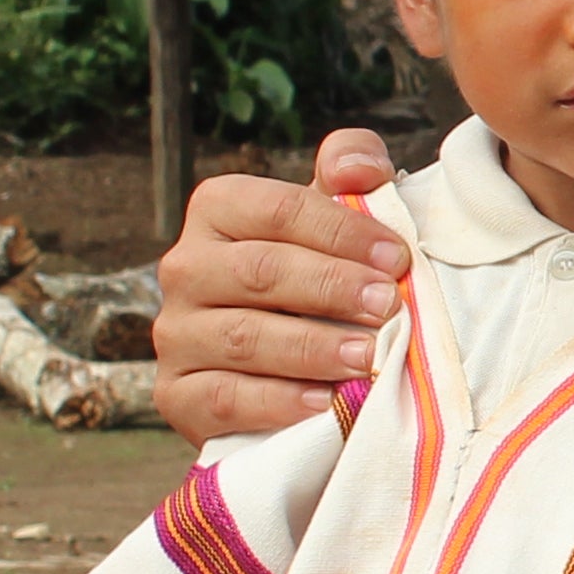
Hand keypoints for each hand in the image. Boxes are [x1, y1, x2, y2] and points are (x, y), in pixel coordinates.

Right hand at [151, 128, 411, 441]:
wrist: (285, 363)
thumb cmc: (318, 274)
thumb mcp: (336, 215)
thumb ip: (351, 170)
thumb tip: (358, 169)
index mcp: (217, 209)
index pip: (279, 210)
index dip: (342, 231)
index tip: (398, 257)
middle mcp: (185, 267)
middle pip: (260, 270)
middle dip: (332, 288)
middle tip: (388, 306)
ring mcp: (175, 333)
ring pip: (242, 336)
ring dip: (312, 348)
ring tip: (367, 357)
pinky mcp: (176, 394)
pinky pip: (224, 397)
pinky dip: (278, 402)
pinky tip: (325, 403)